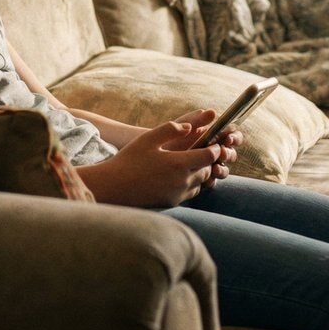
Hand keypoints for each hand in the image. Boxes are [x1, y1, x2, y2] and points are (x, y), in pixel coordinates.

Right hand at [76, 115, 233, 207]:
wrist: (114, 188)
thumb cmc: (128, 160)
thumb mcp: (147, 139)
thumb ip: (170, 130)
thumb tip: (189, 126)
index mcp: (178, 163)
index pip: (209, 156)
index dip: (214, 149)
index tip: (214, 143)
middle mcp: (182, 181)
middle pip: (207, 170)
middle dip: (209, 161)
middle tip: (206, 151)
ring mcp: (178, 194)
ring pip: (200, 183)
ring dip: (201, 173)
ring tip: (193, 163)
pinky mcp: (172, 202)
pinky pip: (190, 193)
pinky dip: (191, 184)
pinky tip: (180, 176)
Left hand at [170, 109, 240, 189]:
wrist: (148, 157)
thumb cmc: (165, 139)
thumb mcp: (178, 128)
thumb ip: (195, 120)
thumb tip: (213, 112)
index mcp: (212, 136)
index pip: (231, 135)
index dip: (233, 137)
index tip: (227, 138)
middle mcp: (212, 151)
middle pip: (229, 153)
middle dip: (228, 154)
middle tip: (222, 153)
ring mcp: (207, 166)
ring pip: (222, 169)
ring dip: (222, 169)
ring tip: (215, 169)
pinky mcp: (199, 180)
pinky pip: (210, 182)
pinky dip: (211, 181)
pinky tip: (206, 180)